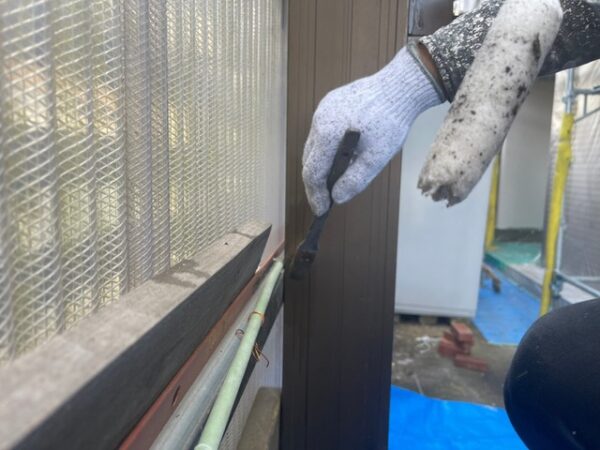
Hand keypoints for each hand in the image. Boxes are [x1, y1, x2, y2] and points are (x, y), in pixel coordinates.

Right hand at [302, 47, 441, 215]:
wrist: (400, 87)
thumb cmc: (391, 122)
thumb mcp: (375, 158)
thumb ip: (354, 181)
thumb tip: (337, 199)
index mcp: (327, 133)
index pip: (312, 172)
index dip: (315, 195)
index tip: (322, 211)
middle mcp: (319, 119)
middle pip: (309, 160)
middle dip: (316, 182)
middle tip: (327, 200)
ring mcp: (322, 109)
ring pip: (314, 146)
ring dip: (321, 165)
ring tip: (334, 181)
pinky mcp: (329, 103)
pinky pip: (321, 132)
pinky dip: (327, 149)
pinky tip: (340, 157)